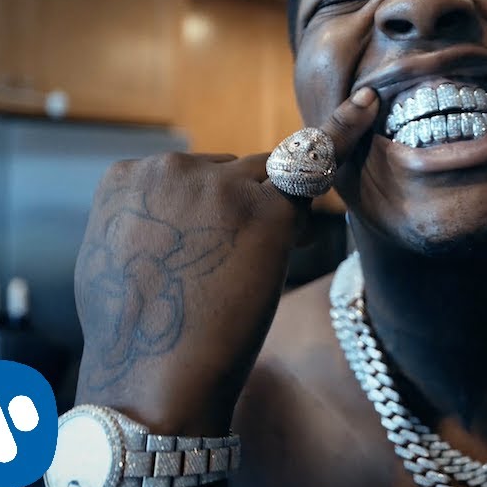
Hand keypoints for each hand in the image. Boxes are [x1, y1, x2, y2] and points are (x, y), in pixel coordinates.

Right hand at [72, 88, 378, 432]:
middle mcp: (171, 167)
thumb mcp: (115, 259)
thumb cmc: (133, 338)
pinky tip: (372, 107)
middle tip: (224, 277)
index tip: (198, 259)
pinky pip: (314, 164)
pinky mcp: (267, 210)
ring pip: (271, 179)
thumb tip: (182, 213)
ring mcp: (221, 184)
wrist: (152, 380)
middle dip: (242, 213)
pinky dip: (345, 131)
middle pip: (235, 171)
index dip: (209, 217)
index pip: (193, 176)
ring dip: (273, 216)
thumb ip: (148, 219)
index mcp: (127, 175)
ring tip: (245, 275)